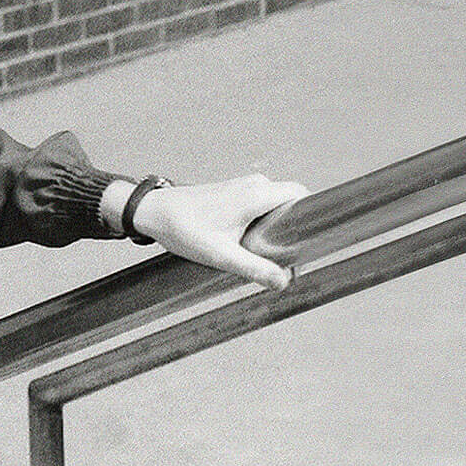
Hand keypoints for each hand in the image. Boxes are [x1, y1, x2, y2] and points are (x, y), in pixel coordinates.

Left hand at [131, 174, 310, 290]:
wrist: (152, 212)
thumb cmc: (183, 229)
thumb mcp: (221, 255)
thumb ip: (255, 268)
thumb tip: (283, 282)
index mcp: (257, 194)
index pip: (302, 194)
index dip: (313, 214)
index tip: (309, 239)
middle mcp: (254, 184)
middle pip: (291, 201)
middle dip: (293, 226)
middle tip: (286, 252)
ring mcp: (242, 185)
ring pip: (275, 203)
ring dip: (276, 224)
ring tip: (266, 250)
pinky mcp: (232, 192)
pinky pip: (260, 203)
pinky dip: (262, 220)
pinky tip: (250, 241)